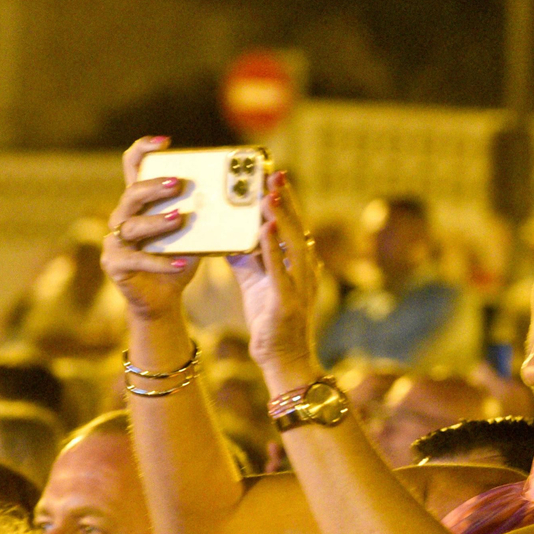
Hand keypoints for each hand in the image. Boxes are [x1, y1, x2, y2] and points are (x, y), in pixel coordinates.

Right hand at [101, 136, 197, 319]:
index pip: (133, 167)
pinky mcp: (115, 264)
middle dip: (154, 186)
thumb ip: (203, 216)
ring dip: (157, 221)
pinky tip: (181, 263)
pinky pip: (137, 259)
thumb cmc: (178, 259)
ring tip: (179, 219)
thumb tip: (234, 197)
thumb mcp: (193, 235)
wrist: (163, 297)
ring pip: (133, 225)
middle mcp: (122, 217)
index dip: (143, 150)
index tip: (164, 141)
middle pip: (132, 193)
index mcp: (139, 203)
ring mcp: (115, 241)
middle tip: (177, 184)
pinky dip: (161, 261)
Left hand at [227, 171, 322, 387]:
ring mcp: (300, 286)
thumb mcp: (255, 283)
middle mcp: (305, 270)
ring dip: (282, 217)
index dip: (286, 201)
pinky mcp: (288, 301)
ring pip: (293, 243)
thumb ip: (246, 259)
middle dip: (286, 200)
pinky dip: (273, 248)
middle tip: (273, 173)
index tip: (274, 176)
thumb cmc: (270, 321)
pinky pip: (280, 269)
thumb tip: (227, 236)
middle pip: (297, 228)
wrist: (283, 360)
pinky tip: (265, 229)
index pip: (293, 226)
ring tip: (268, 194)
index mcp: (299, 264)